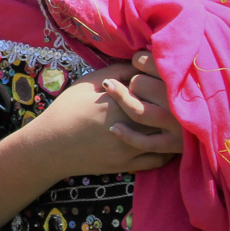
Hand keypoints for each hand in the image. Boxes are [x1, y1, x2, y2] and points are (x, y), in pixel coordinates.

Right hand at [25, 53, 183, 177]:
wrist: (49, 147)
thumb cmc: (65, 110)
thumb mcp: (86, 84)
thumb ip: (114, 72)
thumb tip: (139, 65)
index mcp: (118, 103)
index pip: (152, 90)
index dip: (161, 83)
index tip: (164, 78)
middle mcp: (128, 127)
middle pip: (164, 114)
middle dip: (173, 106)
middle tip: (177, 98)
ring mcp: (129, 149)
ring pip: (166, 139)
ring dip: (175, 129)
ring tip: (180, 120)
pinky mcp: (127, 165)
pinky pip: (157, 160)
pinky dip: (167, 151)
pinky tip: (168, 141)